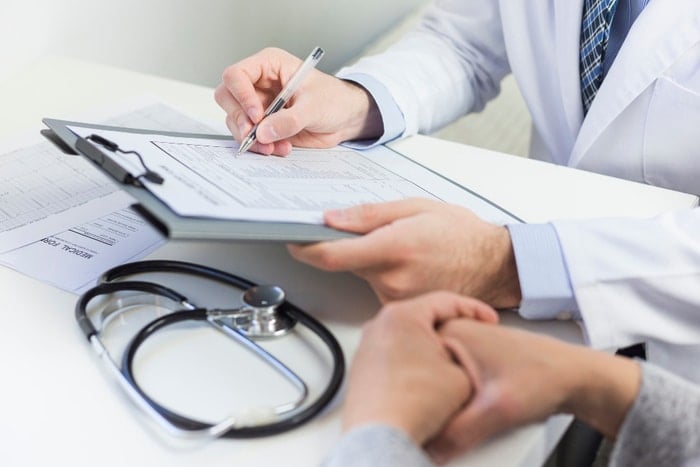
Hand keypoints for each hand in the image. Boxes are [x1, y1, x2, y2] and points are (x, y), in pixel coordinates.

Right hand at [215, 47, 381, 154]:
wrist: (345, 118)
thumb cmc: (334, 99)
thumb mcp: (314, 107)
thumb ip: (289, 120)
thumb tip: (264, 132)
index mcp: (269, 66)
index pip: (236, 75)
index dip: (241, 96)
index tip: (257, 116)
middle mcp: (259, 84)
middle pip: (227, 98)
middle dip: (240, 120)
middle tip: (256, 135)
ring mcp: (259, 105)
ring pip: (235, 121)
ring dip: (252, 138)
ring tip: (275, 146)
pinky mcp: (264, 125)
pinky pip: (249, 137)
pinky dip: (261, 146)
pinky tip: (280, 148)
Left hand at [288, 198, 520, 307]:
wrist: (495, 266)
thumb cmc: (461, 233)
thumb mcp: (416, 207)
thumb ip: (369, 214)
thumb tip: (331, 219)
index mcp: (393, 248)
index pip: (331, 256)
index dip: (304, 249)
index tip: (292, 239)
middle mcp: (392, 279)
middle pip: (344, 262)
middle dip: (342, 245)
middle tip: (359, 227)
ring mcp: (396, 297)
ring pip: (361, 273)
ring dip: (366, 258)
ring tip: (398, 243)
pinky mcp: (401, 306)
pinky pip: (376, 285)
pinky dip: (380, 271)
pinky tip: (405, 260)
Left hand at [342, 292, 498, 444]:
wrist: (382, 436)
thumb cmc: (415, 403)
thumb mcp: (461, 375)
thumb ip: (464, 356)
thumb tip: (461, 360)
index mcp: (402, 315)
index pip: (446, 301)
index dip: (475, 310)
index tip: (489, 319)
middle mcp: (379, 325)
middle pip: (425, 318)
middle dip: (451, 330)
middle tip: (472, 341)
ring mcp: (367, 347)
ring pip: (409, 339)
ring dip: (431, 350)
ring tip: (450, 369)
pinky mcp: (363, 368)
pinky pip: (395, 357)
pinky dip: (414, 364)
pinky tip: (428, 383)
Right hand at [426, 320, 640, 462]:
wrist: (579, 377)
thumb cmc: (545, 378)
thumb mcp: (497, 411)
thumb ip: (458, 433)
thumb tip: (425, 450)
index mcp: (450, 331)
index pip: (406, 361)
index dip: (405, 391)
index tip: (406, 413)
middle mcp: (453, 330)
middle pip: (419, 369)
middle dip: (419, 395)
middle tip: (419, 419)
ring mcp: (464, 340)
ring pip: (434, 374)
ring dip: (434, 396)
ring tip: (437, 417)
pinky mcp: (474, 354)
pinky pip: (449, 375)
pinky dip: (448, 393)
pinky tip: (454, 410)